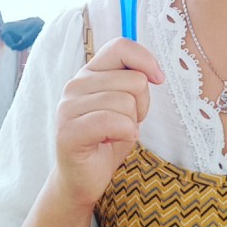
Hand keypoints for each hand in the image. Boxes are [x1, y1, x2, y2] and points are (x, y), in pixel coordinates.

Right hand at [54, 37, 164, 207]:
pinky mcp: (68, 132)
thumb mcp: (126, 105)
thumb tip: (154, 72)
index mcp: (90, 73)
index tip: (158, 79)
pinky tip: (114, 142)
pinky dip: (125, 134)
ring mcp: (68, 108)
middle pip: (133, 80)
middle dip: (142, 105)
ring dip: (132, 123)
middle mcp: (75, 85)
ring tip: (116, 134)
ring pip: (126, 102)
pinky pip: (113, 121)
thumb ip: (133, 82)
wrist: (84, 179)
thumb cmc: (109, 139)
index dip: (146, 60)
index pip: (120, 47)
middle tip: (127, 123)